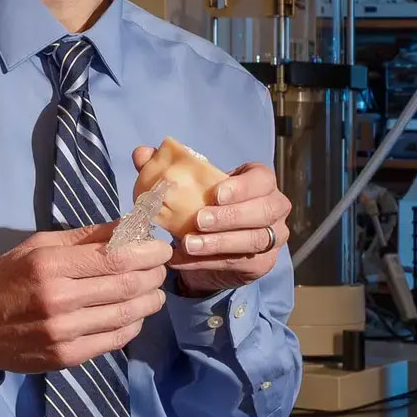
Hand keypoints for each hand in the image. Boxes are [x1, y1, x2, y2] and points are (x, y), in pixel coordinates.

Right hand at [0, 225, 171, 376]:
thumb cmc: (3, 280)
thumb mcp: (37, 246)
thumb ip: (85, 237)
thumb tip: (131, 224)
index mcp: (50, 265)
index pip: (117, 257)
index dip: (149, 251)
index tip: (162, 246)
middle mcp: (59, 299)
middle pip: (128, 285)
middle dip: (155, 273)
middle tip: (161, 266)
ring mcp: (64, 332)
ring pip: (128, 314)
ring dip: (151, 299)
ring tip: (154, 289)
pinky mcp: (68, 357)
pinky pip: (116, 339)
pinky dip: (134, 323)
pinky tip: (134, 313)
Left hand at [136, 149, 288, 297]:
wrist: (213, 246)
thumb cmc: (206, 205)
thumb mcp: (189, 186)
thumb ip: (166, 168)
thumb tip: (142, 153)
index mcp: (260, 182)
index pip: (262, 179)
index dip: (242, 187)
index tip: (216, 194)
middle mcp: (274, 208)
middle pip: (263, 210)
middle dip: (231, 216)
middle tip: (199, 221)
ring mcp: (272, 237)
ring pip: (254, 240)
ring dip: (219, 242)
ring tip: (188, 244)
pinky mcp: (263, 262)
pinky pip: (238, 262)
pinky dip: (208, 262)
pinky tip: (183, 260)